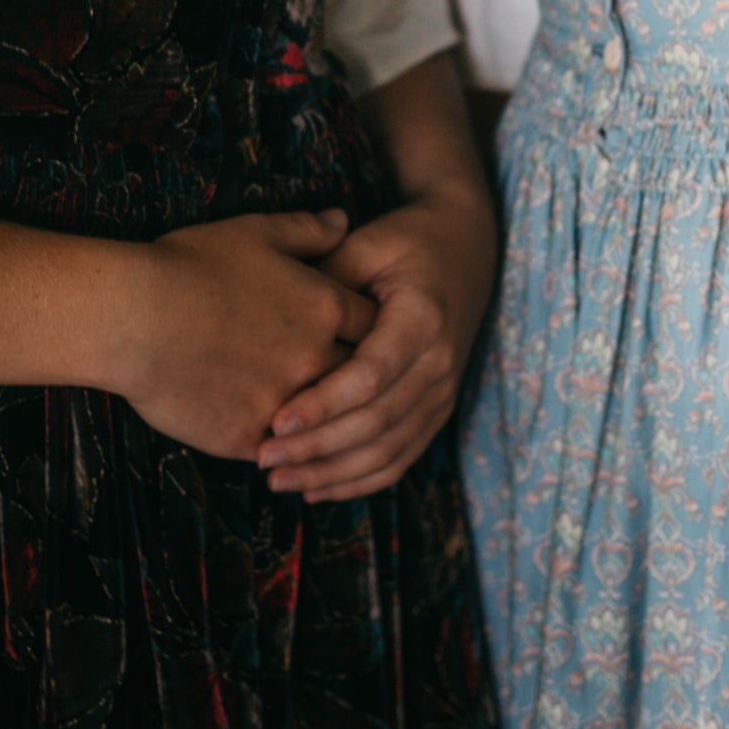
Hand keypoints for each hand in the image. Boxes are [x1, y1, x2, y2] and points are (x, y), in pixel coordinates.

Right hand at [118, 209, 375, 459]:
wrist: (132, 317)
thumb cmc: (189, 265)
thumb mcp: (255, 232)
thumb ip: (307, 230)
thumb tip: (342, 220)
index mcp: (323, 307)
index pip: (374, 324)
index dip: (371, 326)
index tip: (361, 329)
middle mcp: (314, 359)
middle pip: (358, 377)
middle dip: (353, 376)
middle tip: (339, 374)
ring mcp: (284, 403)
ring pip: (321, 421)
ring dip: (318, 417)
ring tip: (307, 415)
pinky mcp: (247, 437)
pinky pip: (277, 450)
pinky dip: (277, 446)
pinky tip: (270, 443)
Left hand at [255, 177, 496, 502]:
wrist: (465, 247)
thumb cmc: (407, 241)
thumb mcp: (368, 242)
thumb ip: (325, 278)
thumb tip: (269, 315)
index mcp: (422, 320)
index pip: (370, 376)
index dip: (323, 405)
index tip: (276, 421)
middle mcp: (440, 365)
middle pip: (376, 423)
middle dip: (317, 447)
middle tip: (263, 457)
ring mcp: (443, 393)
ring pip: (387, 451)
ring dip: (332, 473)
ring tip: (279, 479)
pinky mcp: (437, 410)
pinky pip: (400, 458)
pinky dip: (358, 481)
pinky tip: (316, 487)